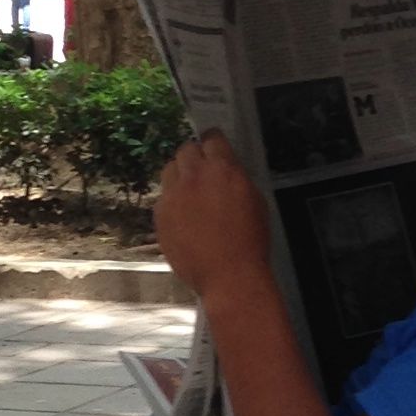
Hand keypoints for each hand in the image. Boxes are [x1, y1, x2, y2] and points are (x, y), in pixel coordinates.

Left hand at [153, 130, 270, 295]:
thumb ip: (237, 178)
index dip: (213, 141)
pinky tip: (184, 217)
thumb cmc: (250, 242)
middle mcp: (194, 177)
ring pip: (170, 170)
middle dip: (195, 156)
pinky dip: (172, 201)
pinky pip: (163, 197)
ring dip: (180, 175)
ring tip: (190, 193)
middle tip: (202, 171)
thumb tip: (228, 170)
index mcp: (222, 169)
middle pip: (186, 150)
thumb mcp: (255, 201)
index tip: (214, 146)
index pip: (212, 138)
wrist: (229, 277)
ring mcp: (173, 196)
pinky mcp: (160, 215)